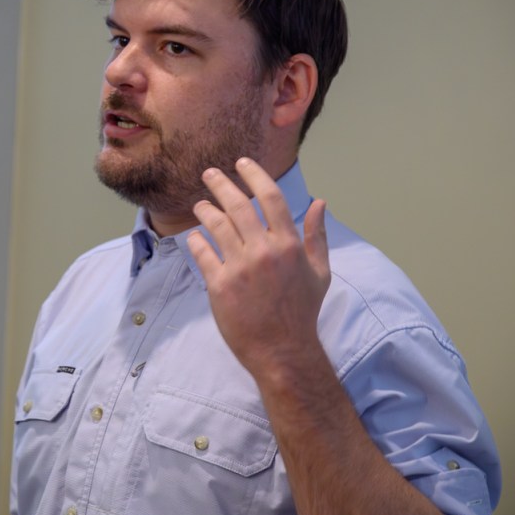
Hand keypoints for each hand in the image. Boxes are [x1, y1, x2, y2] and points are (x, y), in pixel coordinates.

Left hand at [186, 158, 330, 376]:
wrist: (282, 350)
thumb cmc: (302, 311)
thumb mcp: (319, 272)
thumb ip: (316, 235)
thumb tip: (319, 202)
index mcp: (288, 245)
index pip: (270, 197)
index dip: (255, 175)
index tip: (242, 163)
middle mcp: (263, 251)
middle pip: (238, 204)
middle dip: (221, 184)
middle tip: (209, 174)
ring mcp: (239, 267)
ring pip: (216, 225)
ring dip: (205, 209)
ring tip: (199, 205)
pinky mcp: (219, 285)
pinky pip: (202, 253)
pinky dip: (196, 241)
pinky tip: (194, 236)